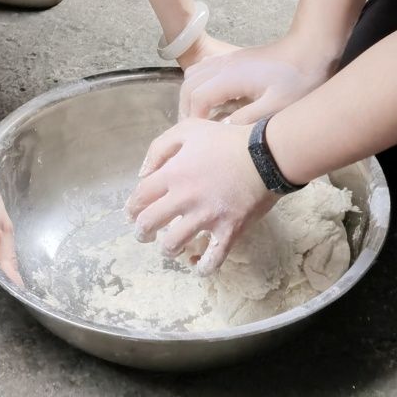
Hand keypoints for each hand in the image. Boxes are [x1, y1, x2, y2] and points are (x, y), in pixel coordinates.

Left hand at [125, 118, 277, 273]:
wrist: (265, 154)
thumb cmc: (225, 139)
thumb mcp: (187, 129)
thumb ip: (160, 148)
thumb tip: (143, 173)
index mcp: (173, 174)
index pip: (140, 197)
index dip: (132, 208)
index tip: (131, 214)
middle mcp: (184, 198)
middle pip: (149, 223)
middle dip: (142, 232)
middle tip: (144, 235)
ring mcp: (207, 217)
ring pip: (174, 244)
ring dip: (167, 249)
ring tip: (170, 248)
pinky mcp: (229, 230)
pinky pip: (212, 259)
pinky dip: (201, 267)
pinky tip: (197, 266)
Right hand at [179, 36, 332, 123]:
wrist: (311, 49)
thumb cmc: (298, 79)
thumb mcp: (277, 106)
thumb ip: (247, 119)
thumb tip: (222, 131)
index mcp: (230, 76)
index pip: (197, 98)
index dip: (193, 119)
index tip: (199, 137)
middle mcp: (223, 65)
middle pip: (188, 84)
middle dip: (186, 108)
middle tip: (194, 130)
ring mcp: (228, 59)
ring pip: (194, 74)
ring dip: (191, 95)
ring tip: (200, 116)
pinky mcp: (235, 58)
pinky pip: (204, 68)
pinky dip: (199, 84)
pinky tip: (213, 98)